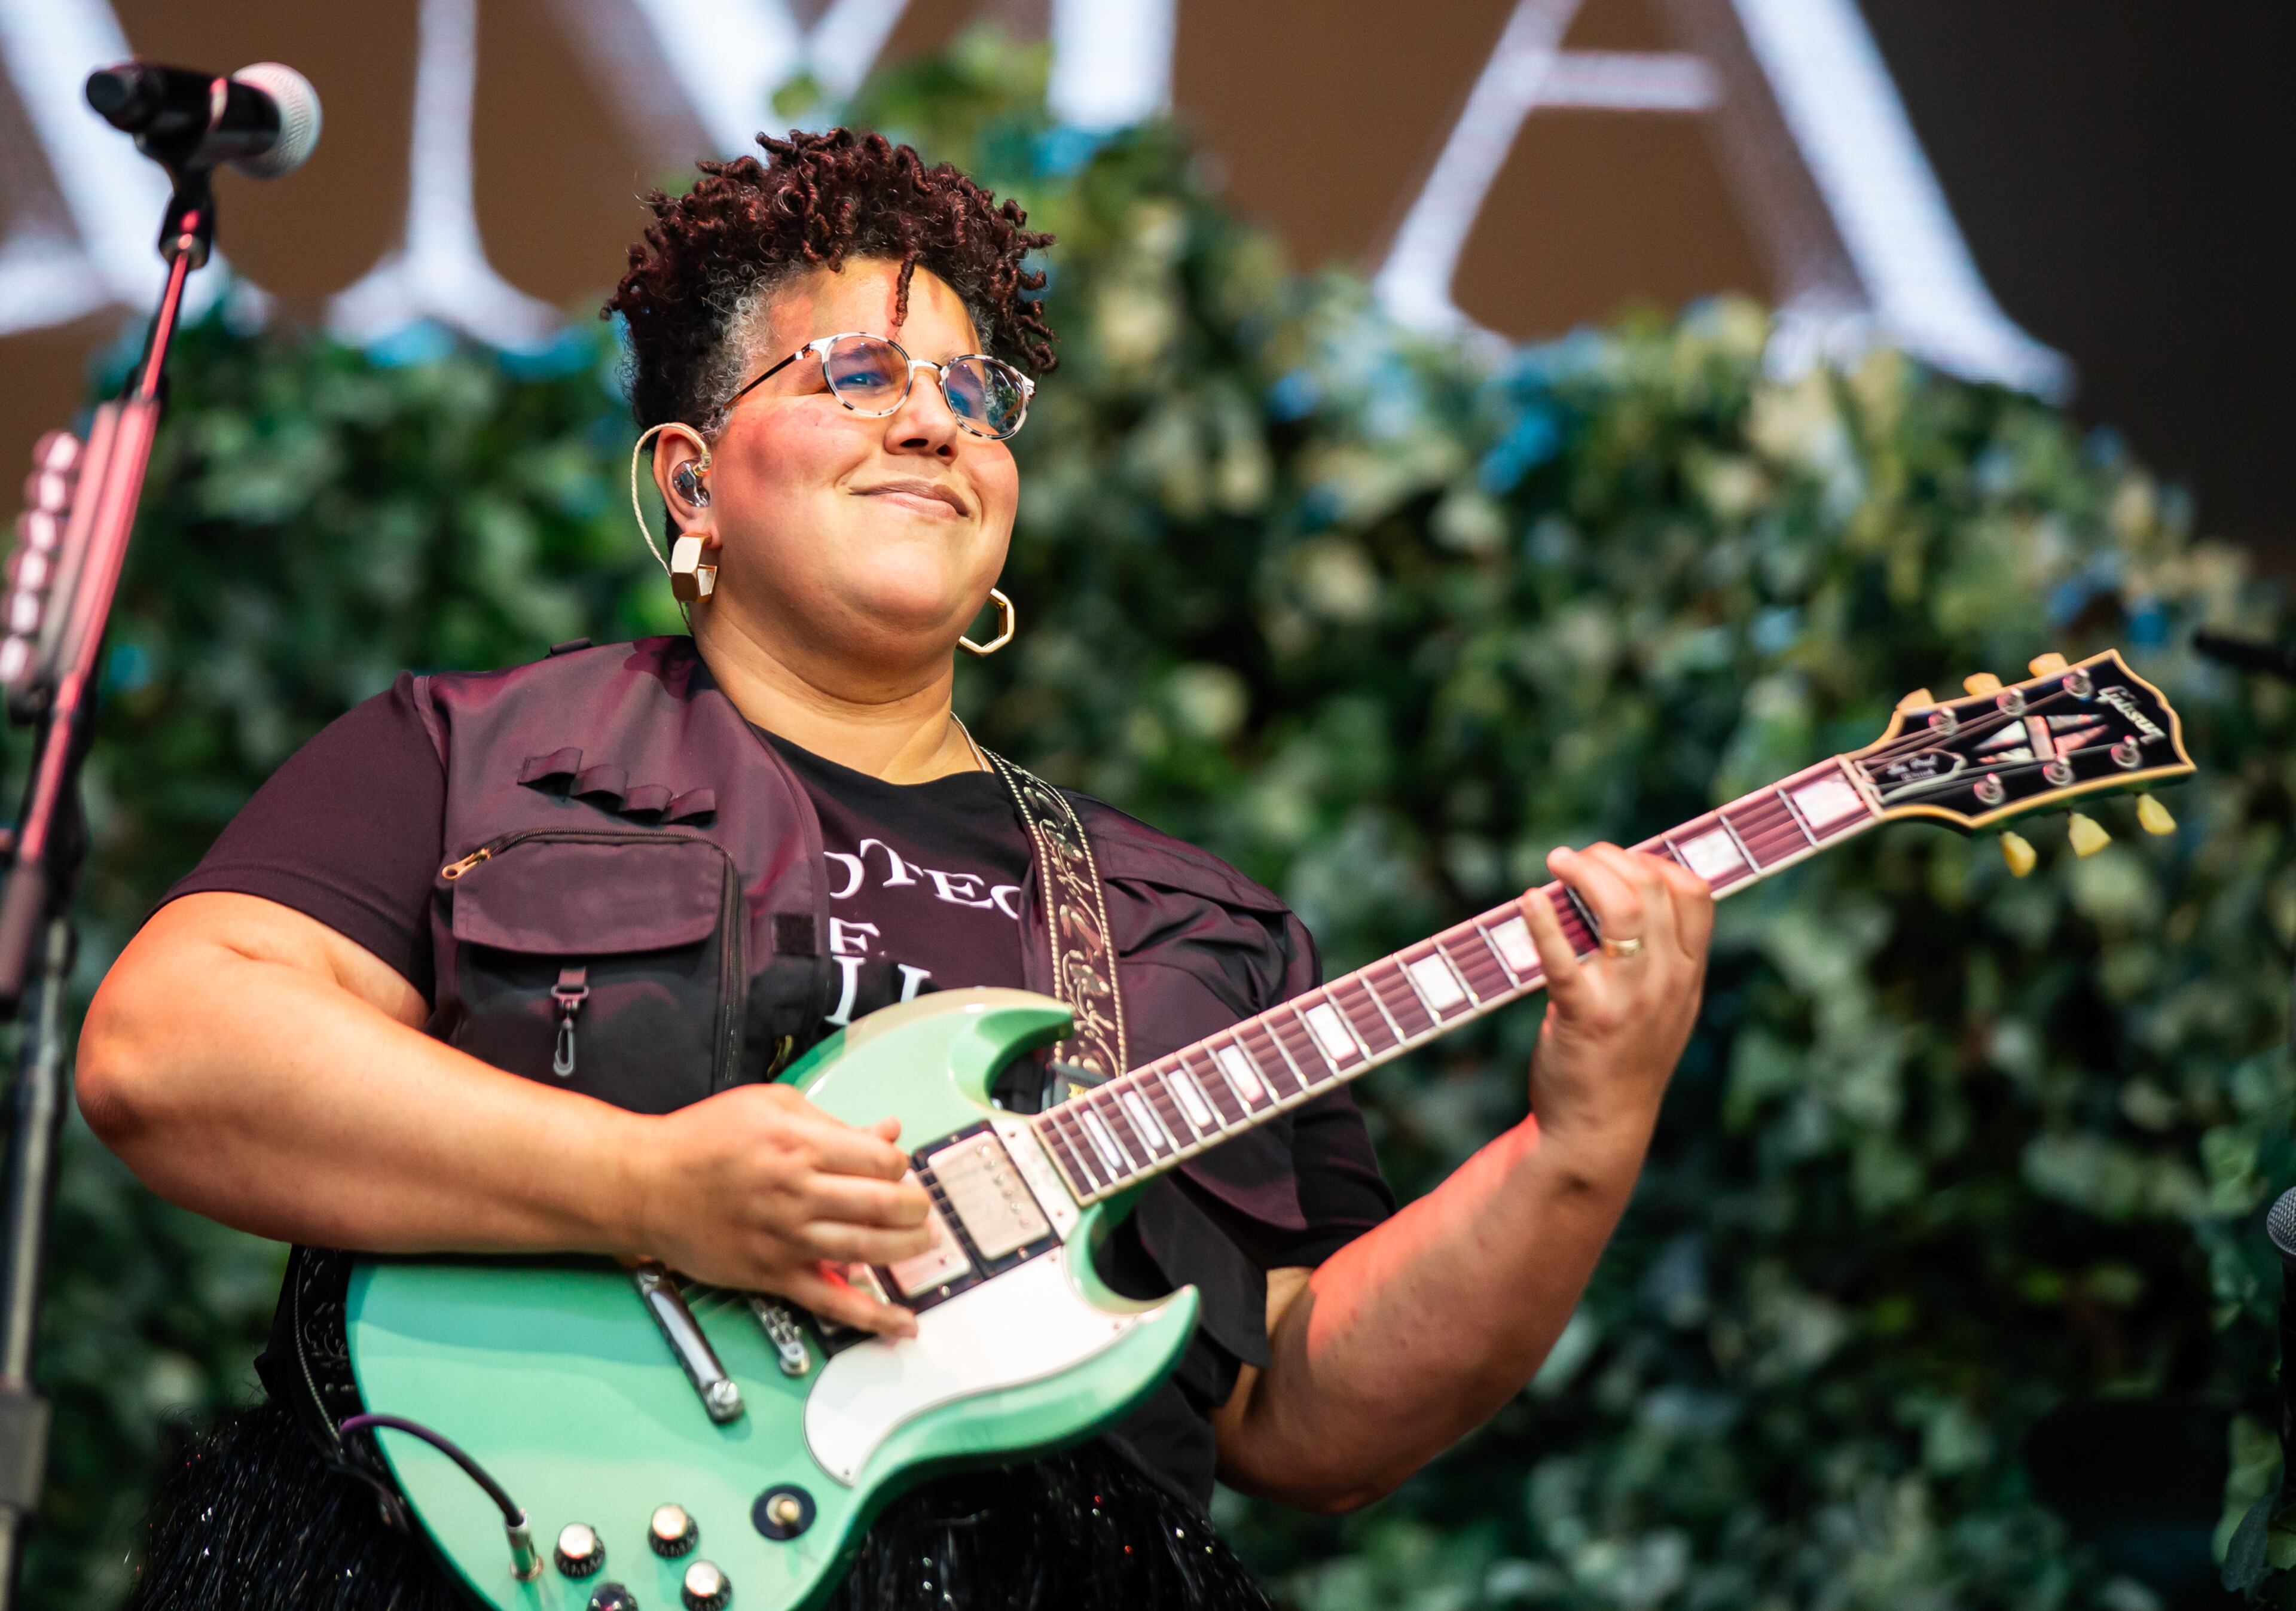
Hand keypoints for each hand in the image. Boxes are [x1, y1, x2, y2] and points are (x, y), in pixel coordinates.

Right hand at [630, 1082, 931, 1336]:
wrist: (645, 1184)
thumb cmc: (704, 1140)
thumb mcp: (770, 1106)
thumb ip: (833, 1121)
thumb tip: (888, 1131)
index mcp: (800, 1144)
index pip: (881, 1159)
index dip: (901, 1165)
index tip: (898, 1169)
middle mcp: (797, 1192)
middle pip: (884, 1205)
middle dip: (916, 1208)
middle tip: (920, 1207)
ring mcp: (786, 1238)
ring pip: (868, 1250)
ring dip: (906, 1249)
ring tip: (918, 1242)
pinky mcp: (772, 1275)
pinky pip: (830, 1302)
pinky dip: (872, 1317)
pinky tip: (903, 1323)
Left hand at [1519, 843, 1713, 1162]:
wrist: (1600, 1128)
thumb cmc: (1623, 1059)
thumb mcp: (1664, 1007)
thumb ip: (1658, 956)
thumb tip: (1625, 889)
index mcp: (1687, 974)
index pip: (1694, 893)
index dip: (1655, 861)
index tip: (1619, 860)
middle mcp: (1666, 981)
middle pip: (1653, 887)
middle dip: (1610, 857)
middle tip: (1572, 859)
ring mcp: (1627, 998)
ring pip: (1620, 907)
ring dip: (1584, 871)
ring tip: (1555, 862)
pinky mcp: (1583, 1016)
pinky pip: (1563, 958)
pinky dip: (1543, 922)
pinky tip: (1527, 901)